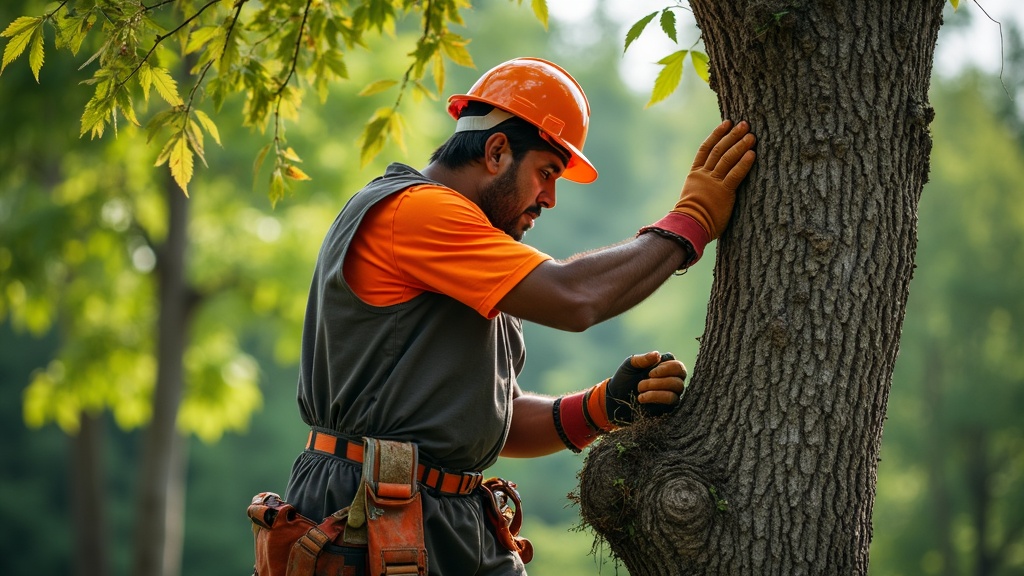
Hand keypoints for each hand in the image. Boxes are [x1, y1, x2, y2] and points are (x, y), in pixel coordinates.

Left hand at [585, 351, 686, 429]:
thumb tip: (657, 355)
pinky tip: (641, 398)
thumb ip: (642, 359)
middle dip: (661, 377)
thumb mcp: (629, 365)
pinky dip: (656, 397)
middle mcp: (671, 379)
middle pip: (681, 374)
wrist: (615, 400)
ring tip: (639, 388)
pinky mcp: (668, 406)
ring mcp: (671, 393)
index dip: (666, 367)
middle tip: (644, 380)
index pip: (677, 364)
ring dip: (657, 387)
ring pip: (678, 387)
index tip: (649, 371)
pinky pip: (672, 400)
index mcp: (665, 367)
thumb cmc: (624, 379)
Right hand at [672, 120, 756, 239]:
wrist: (688, 226)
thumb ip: (701, 189)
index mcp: (695, 174)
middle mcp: (704, 175)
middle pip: (719, 150)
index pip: (706, 149)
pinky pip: (735, 174)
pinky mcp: (723, 192)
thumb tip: (709, 189)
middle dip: (732, 135)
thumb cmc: (690, 218)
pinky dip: (744, 163)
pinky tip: (752, 153)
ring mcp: (713, 182)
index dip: (717, 134)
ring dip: (740, 145)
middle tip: (744, 124)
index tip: (726, 123)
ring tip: (751, 135)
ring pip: (727, 159)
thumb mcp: (693, 198)